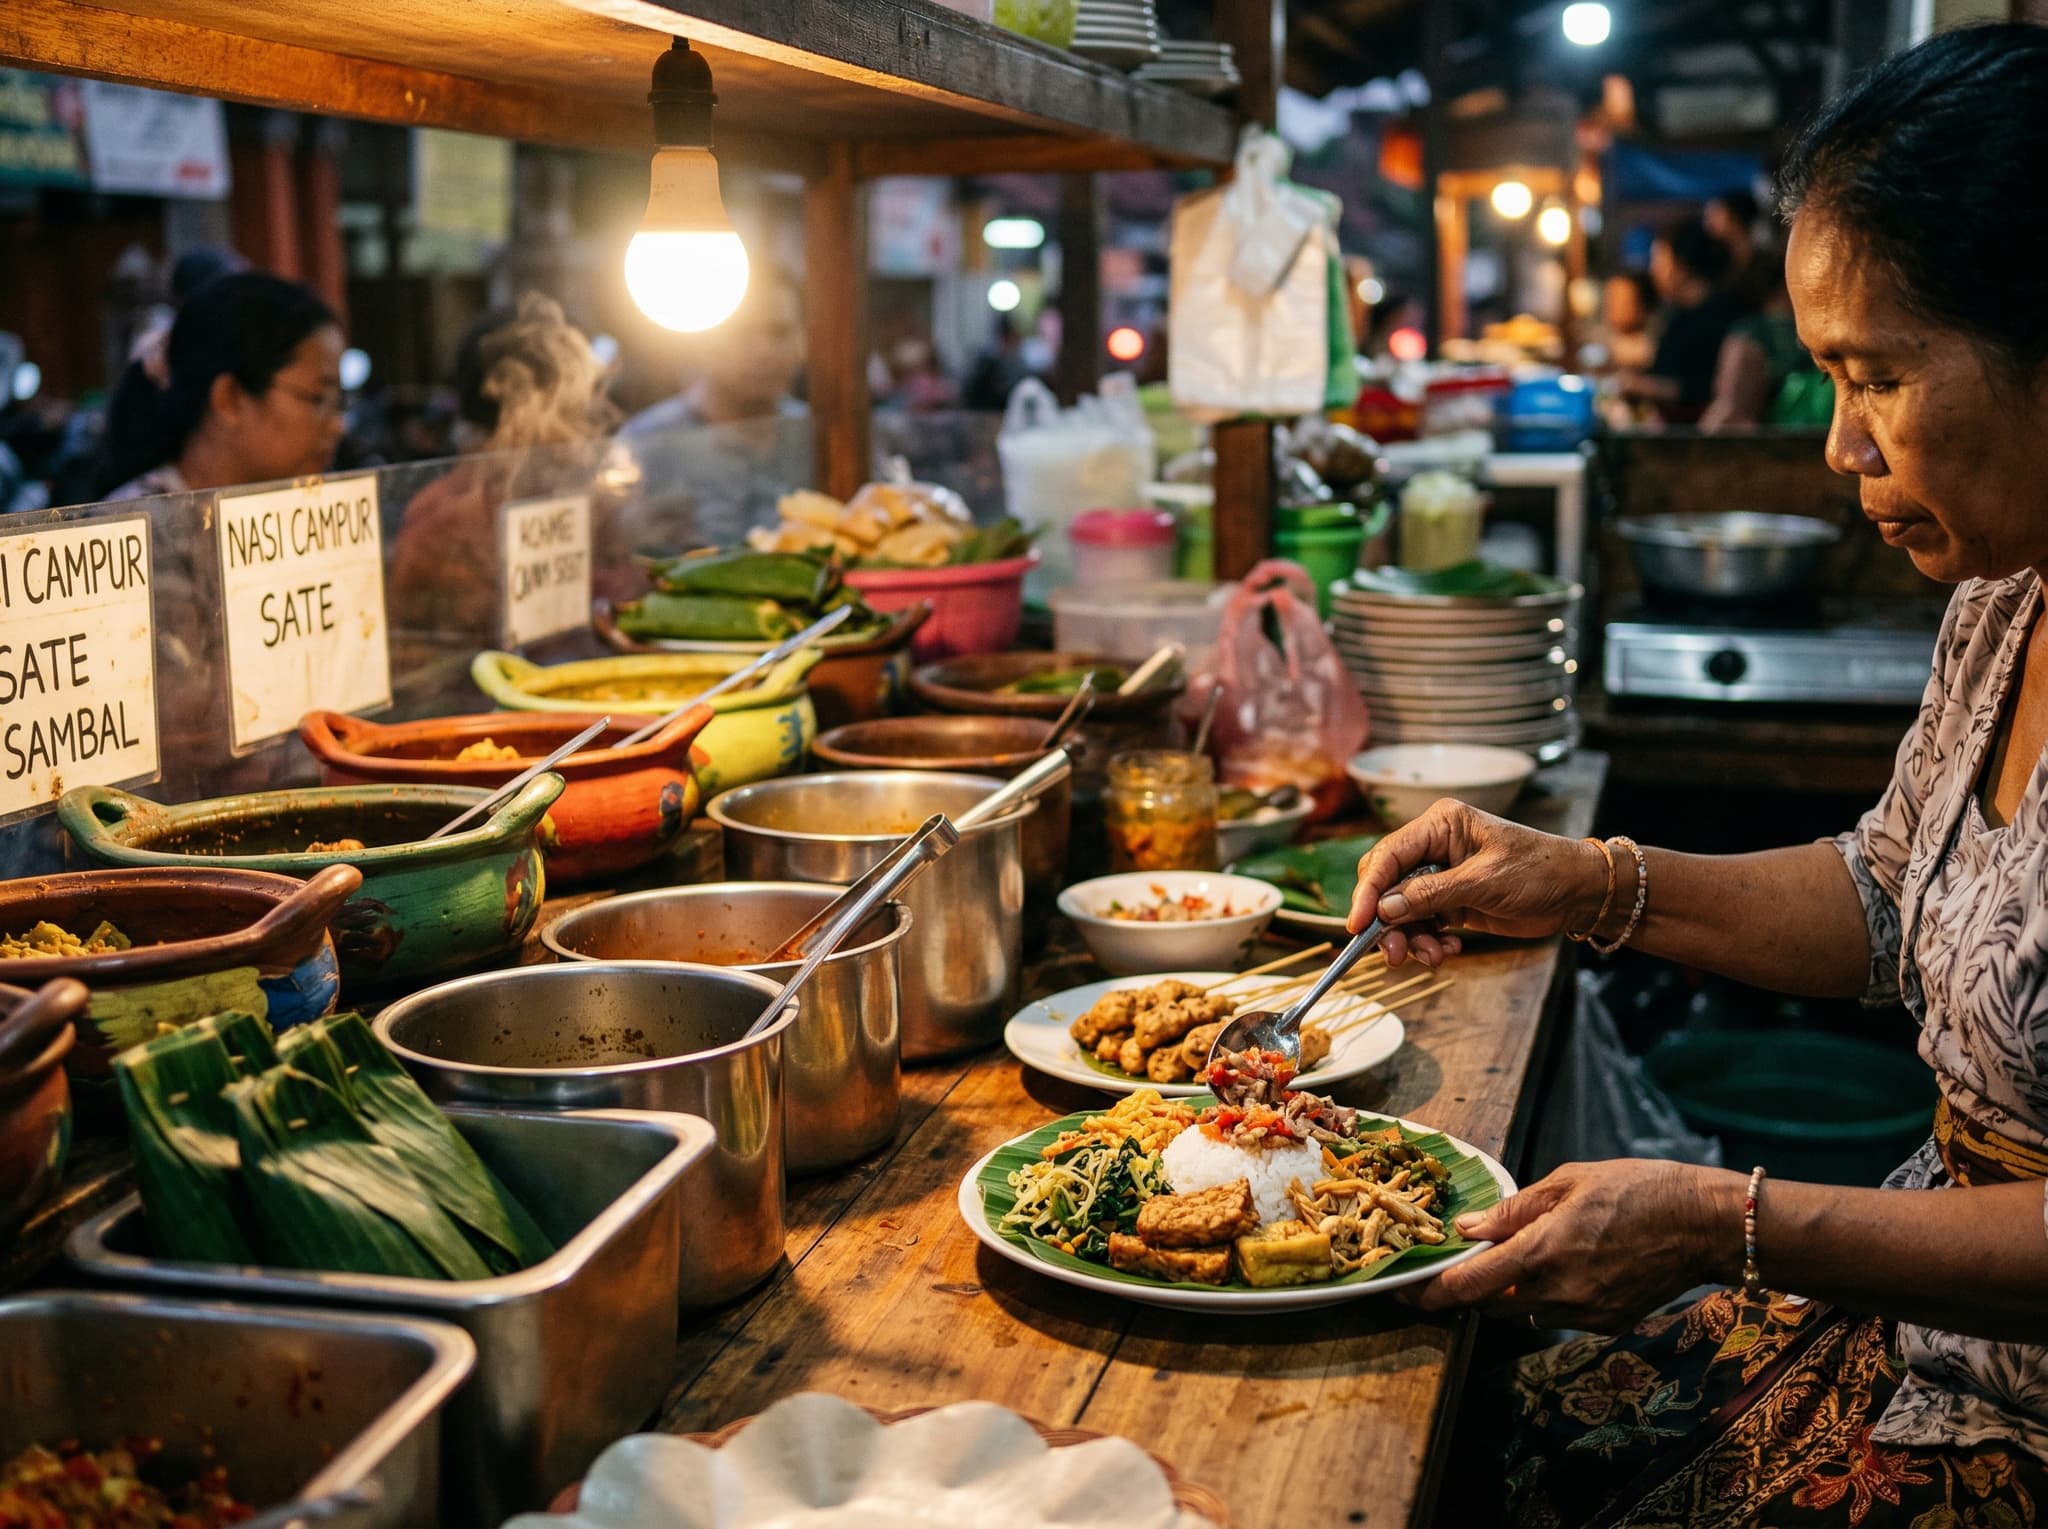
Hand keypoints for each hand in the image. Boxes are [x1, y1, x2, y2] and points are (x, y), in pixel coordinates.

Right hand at [1346, 800, 1608, 967]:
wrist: (1578, 892)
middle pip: (1387, 885)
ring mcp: (1441, 876)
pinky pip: (1423, 924)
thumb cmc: (1539, 872)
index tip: (1357, 925)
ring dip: (1410, 938)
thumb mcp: (1484, 882)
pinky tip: (1449, 950)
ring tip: (1431, 957)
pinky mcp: (1450, 901)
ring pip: (1402, 910)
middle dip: (1387, 922)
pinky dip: (1429, 942)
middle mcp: (1434, 847)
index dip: (1368, 891)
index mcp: (1439, 825)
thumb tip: (1385, 910)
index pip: (1387, 856)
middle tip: (1393, 954)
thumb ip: (1431, 894)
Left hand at [1411, 1159, 1738, 1331]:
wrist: (1703, 1224)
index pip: (1471, 1285)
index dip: (1433, 1292)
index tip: (1407, 1293)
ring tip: (1525, 1256)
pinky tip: (1569, 1266)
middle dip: (1472, 1288)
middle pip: (1492, 1304)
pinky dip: (1550, 1296)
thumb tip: (1468, 1229)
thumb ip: (1513, 1210)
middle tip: (1463, 1265)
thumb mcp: (1568, 1181)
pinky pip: (1560, 1315)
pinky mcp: (1608, 1325)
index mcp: (1542, 1251)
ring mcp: (1586, 1314)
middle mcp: (1559, 1292)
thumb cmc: (1636, 1189)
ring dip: (1512, 1291)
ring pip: (1525, 1312)